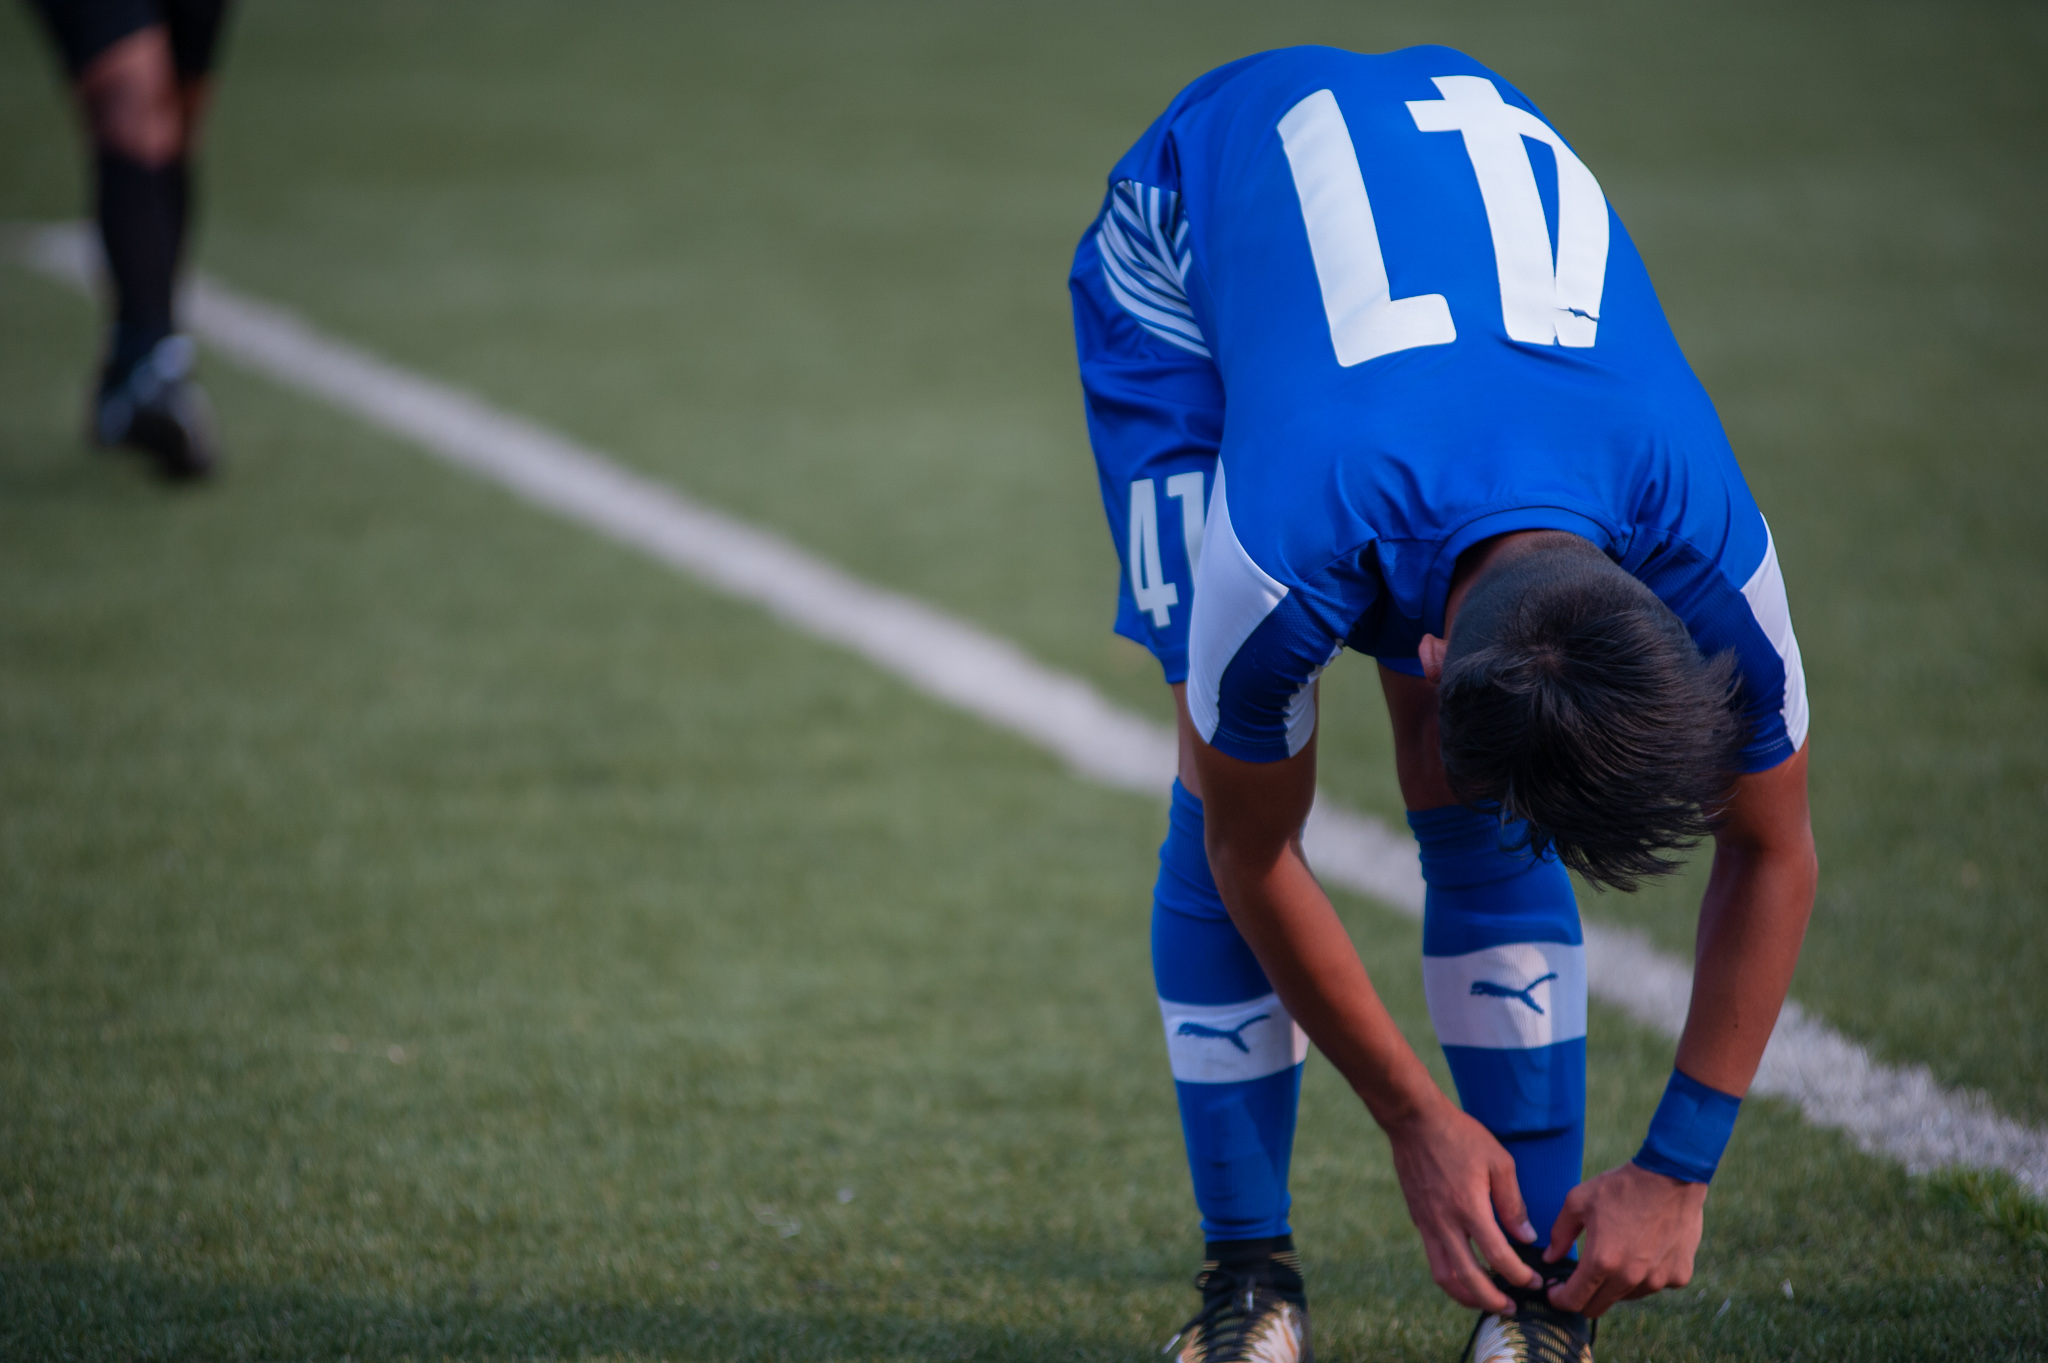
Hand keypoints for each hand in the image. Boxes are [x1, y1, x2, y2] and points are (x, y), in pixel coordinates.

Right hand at [1385, 1099, 1540, 1312]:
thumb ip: (1513, 1203)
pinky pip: (1434, 1258)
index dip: (1519, 1276)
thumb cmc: (1461, 1136)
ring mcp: (1428, 1223)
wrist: (1414, 1121)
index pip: (1498, 1257)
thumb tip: (1526, 1236)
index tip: (1534, 1282)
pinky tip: (1467, 1273)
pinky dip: (1451, 1275)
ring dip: (1466, 1296)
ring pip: (1444, 1277)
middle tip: (1512, 1308)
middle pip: (1468, 1279)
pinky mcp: (1419, 1219)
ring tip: (1486, 1302)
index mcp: (1469, 1208)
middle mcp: (1446, 1222)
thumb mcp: (1499, 1162)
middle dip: (1493, 1300)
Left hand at [1545, 1162, 1707, 1316]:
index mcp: (1602, 1261)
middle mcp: (1630, 1278)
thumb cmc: (1622, 1186)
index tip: (1556, 1290)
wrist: (1672, 1175)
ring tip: (1615, 1254)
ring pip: (1625, 1297)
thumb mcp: (1578, 1201)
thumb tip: (1550, 1258)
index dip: (1559, 1299)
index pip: (1574, 1301)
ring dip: (1614, 1285)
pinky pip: (1653, 1285)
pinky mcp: (1679, 1276)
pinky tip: (1644, 1249)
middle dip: (1582, 1297)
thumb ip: (1560, 1234)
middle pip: (1597, 1307)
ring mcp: (1657, 1280)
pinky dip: (1644, 1275)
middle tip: (1578, 1279)